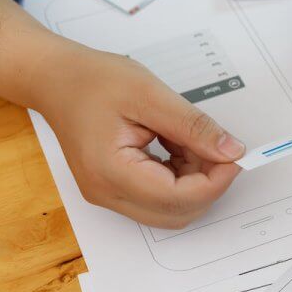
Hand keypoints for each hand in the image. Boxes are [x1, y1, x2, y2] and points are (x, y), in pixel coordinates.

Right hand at [34, 43, 244, 228]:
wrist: (56, 79)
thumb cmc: (94, 80)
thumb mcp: (150, 94)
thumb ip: (193, 126)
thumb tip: (231, 151)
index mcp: (111, 172)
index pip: (177, 198)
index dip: (215, 181)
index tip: (235, 154)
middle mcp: (107, 193)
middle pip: (176, 212)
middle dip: (207, 183)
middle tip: (219, 146)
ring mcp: (109, 195)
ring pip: (170, 208)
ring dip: (194, 180)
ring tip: (191, 138)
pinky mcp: (114, 188)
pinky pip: (158, 196)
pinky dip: (179, 176)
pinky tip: (178, 144)